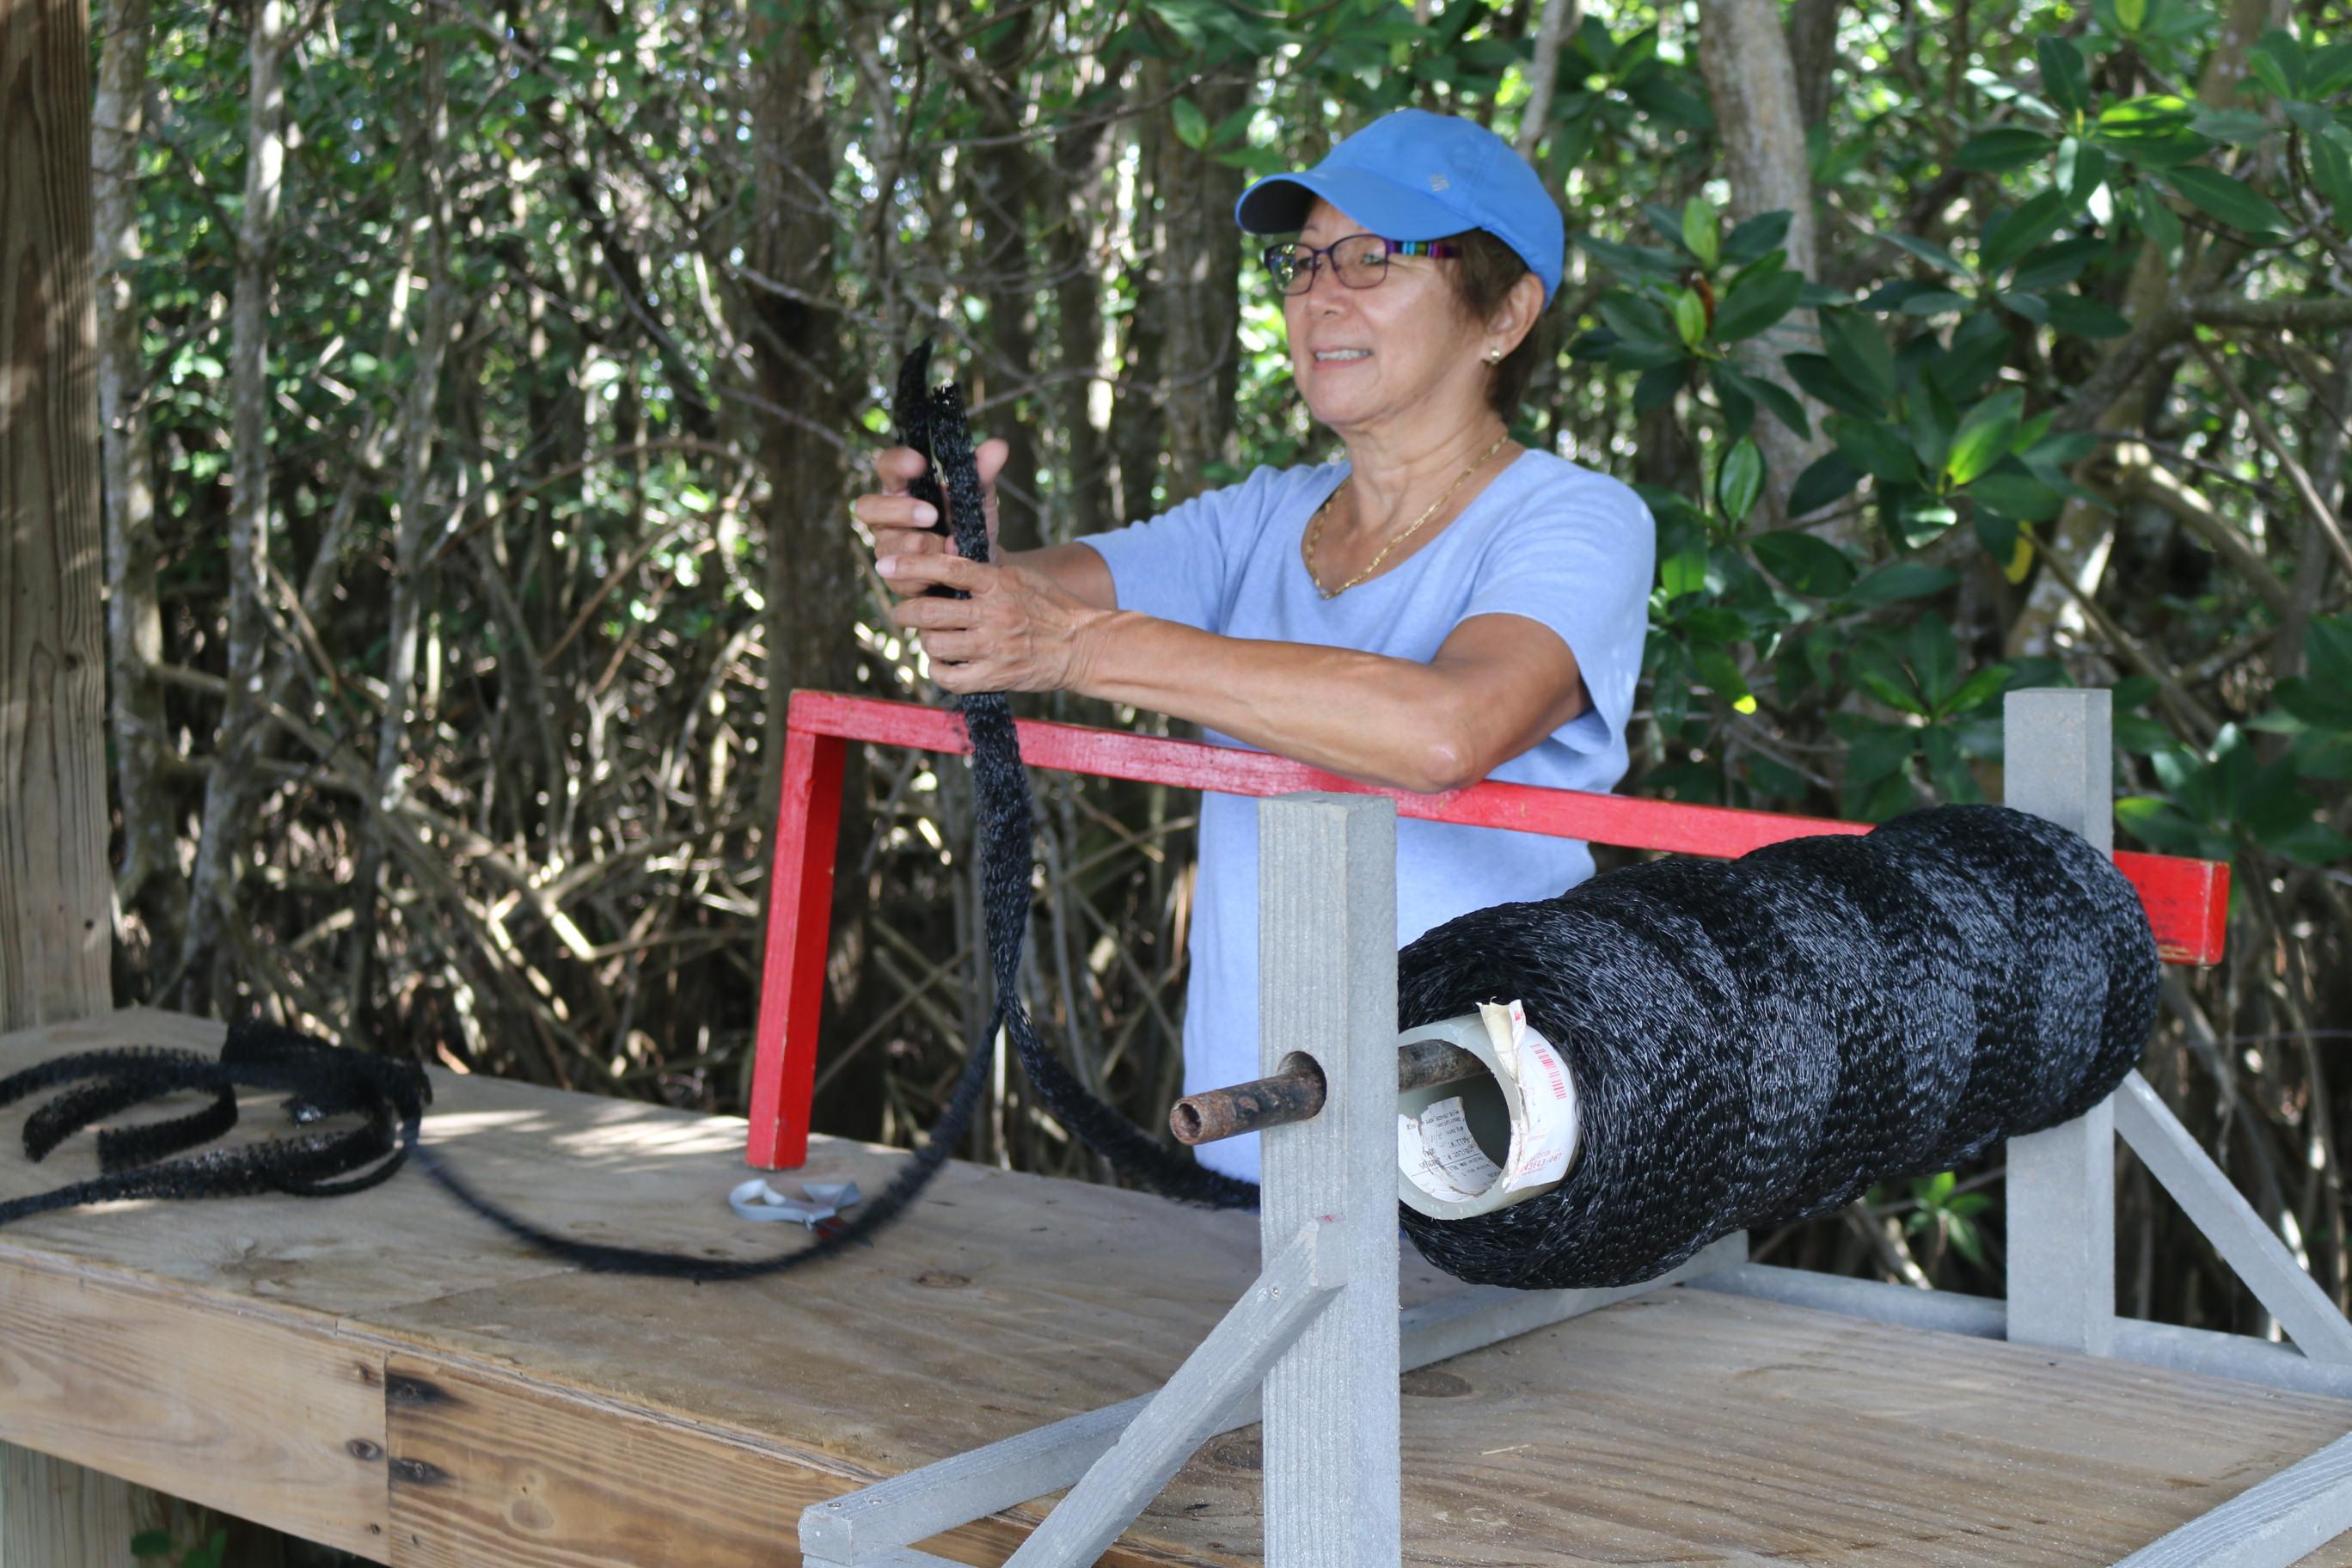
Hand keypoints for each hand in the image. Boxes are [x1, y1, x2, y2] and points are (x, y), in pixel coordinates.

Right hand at [850, 438, 1008, 597]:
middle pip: (868, 507)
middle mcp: (887, 517)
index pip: (887, 468)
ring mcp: (888, 548)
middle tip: (932, 515)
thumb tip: (998, 446)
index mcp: (903, 489)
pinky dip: (928, 573)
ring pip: (890, 544)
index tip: (920, 462)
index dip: (897, 464)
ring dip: (923, 545)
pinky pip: (903, 576)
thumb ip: (982, 474)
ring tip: (951, 546)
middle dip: (900, 510)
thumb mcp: (978, 499)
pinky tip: (946, 572)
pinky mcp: (896, 578)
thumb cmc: (969, 525)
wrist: (980, 569)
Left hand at [881, 551, 1108, 694]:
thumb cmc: (1052, 608)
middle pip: (930, 610)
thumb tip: (946, 556)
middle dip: (906, 611)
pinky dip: (938, 669)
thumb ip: (985, 570)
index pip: (947, 567)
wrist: (1084, 646)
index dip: (911, 565)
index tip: (885, 566)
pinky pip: (949, 676)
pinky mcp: (995, 676)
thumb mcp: (1022, 577)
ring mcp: (994, 647)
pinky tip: (944, 662)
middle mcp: (994, 613)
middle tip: (903, 612)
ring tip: (933, 638)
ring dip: (926, 640)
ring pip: (934, 643)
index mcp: (1000, 583)